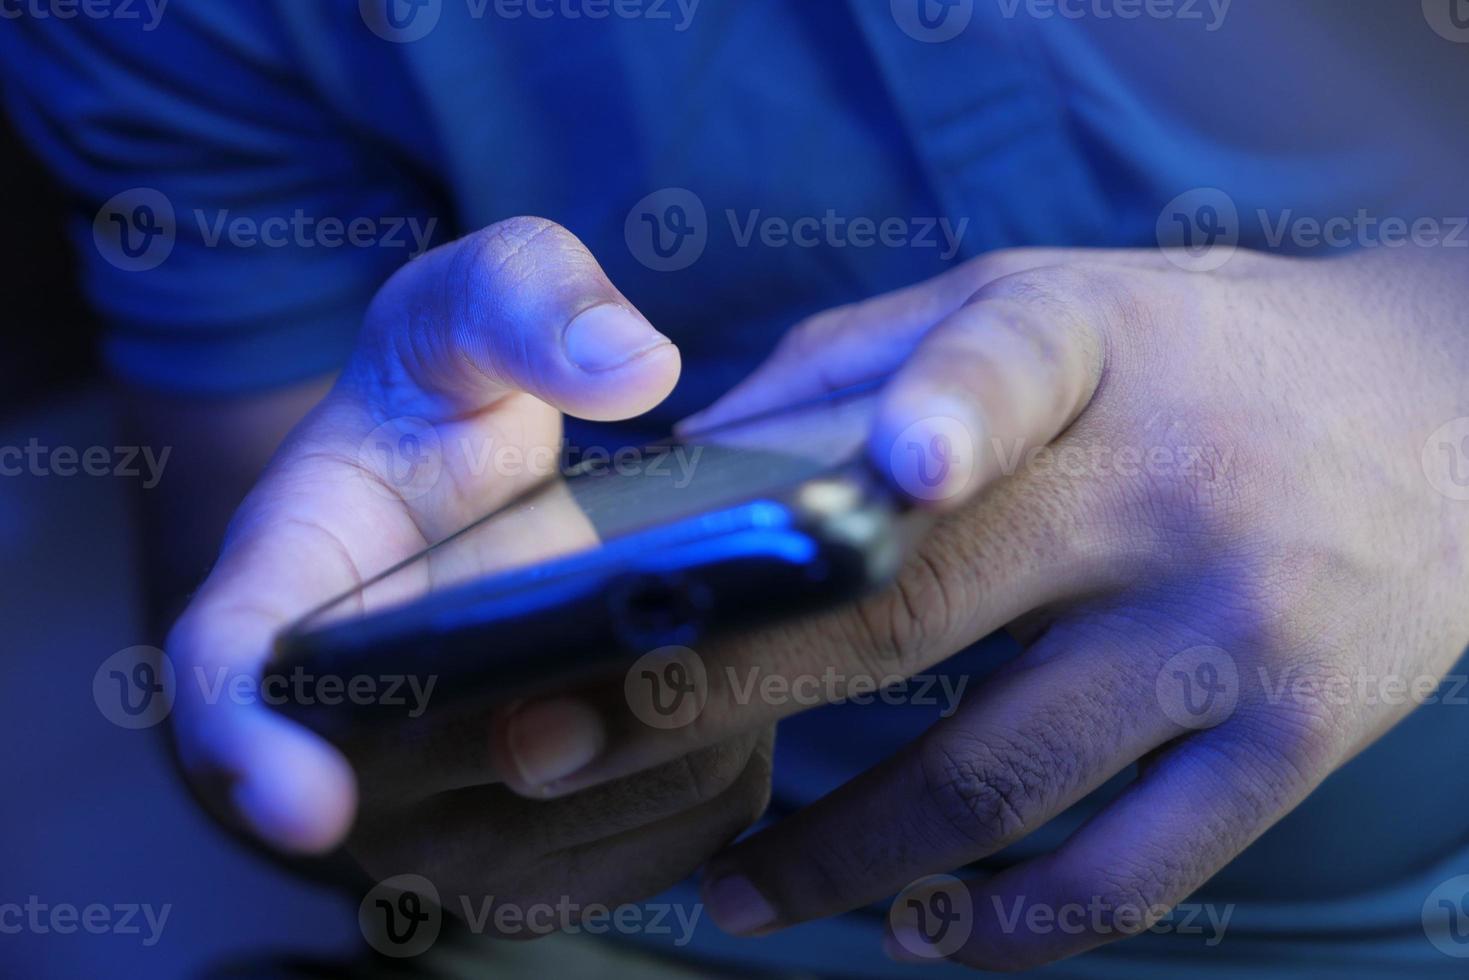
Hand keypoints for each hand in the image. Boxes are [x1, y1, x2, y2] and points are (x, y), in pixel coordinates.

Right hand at [167, 218, 770, 914]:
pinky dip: (712, 767)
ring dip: (667, 728)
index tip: (305, 798)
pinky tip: (717, 687)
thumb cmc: (445, 407)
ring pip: (578, 820)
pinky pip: (658, 844)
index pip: (229, 681)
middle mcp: (343, 734)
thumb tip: (633, 366)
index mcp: (288, 591)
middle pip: (449, 776)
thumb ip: (526, 299)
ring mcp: (440, 813)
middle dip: (566, 705)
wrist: (481, 504)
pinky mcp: (546, 855)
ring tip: (694, 623)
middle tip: (663, 618)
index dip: (248, 750)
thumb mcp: (470, 309)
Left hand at [487, 245, 1468, 967]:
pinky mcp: (1292, 740)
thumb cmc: (1205, 356)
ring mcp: (1232, 634)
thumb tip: (706, 444)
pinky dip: (1009, 929)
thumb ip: (881, 350)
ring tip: (730, 893)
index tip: (869, 469)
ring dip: (838, 858)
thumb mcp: (1061, 303)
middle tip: (568, 746)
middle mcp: (1165, 497)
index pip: (1005, 365)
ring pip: (999, 778)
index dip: (931, 407)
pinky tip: (915, 936)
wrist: (1449, 410)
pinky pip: (1133, 875)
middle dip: (719, 691)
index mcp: (1094, 356)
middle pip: (916, 610)